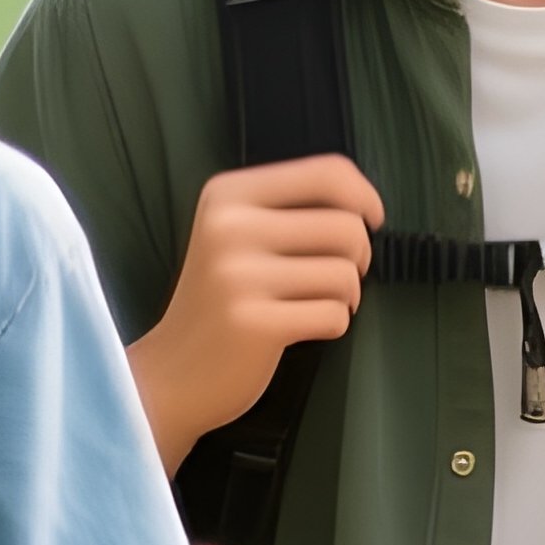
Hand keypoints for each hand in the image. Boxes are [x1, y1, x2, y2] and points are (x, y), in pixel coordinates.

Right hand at [128, 156, 385, 473]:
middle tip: (334, 278)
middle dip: (358, 257)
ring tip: (313, 304)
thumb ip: (290, 209)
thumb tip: (365, 206)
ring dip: (346, 296)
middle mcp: (230, 227)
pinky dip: (332, 325)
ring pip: (345, 275)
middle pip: (347, 227)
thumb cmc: (221, 300)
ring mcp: (239, 277)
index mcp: (228, 194)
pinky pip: (334, 316)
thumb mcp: (237, 234)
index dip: (365, 196)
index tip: (371, 219)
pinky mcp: (255, 324)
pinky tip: (302, 328)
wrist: (172, 371)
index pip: (328, 172)